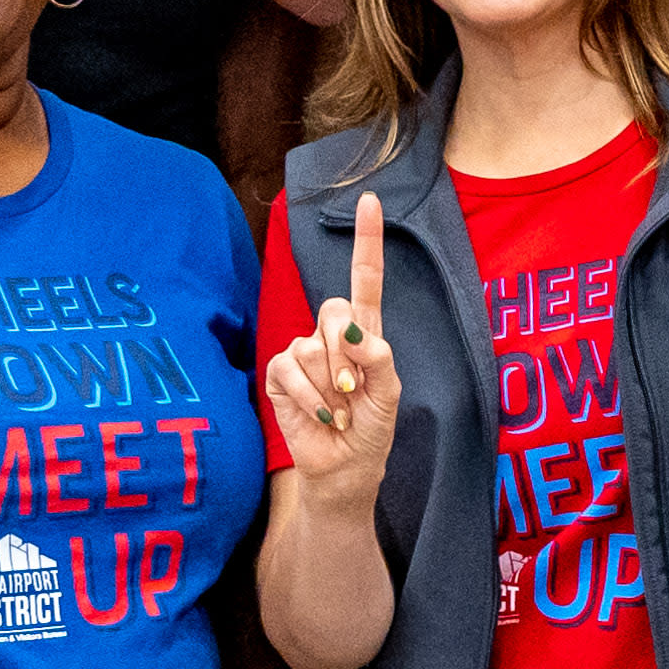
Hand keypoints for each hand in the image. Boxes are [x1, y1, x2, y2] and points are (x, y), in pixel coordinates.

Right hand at [265, 191, 402, 494]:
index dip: (366, 240)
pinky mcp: (279, 372)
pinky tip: (320, 414)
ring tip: (339, 410)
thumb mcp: (389, 394)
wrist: (345, 468)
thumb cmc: (371, 429)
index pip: (365, 278)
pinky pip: (290, 367)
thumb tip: (352, 331)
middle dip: (347, 355)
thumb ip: (378, 358)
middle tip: (354, 392)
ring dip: (332, 388)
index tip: (369, 199)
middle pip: (335, 310)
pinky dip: (310, 396)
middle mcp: (332, 335)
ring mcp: (302, 351)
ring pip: (313, 347)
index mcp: (365, 331)